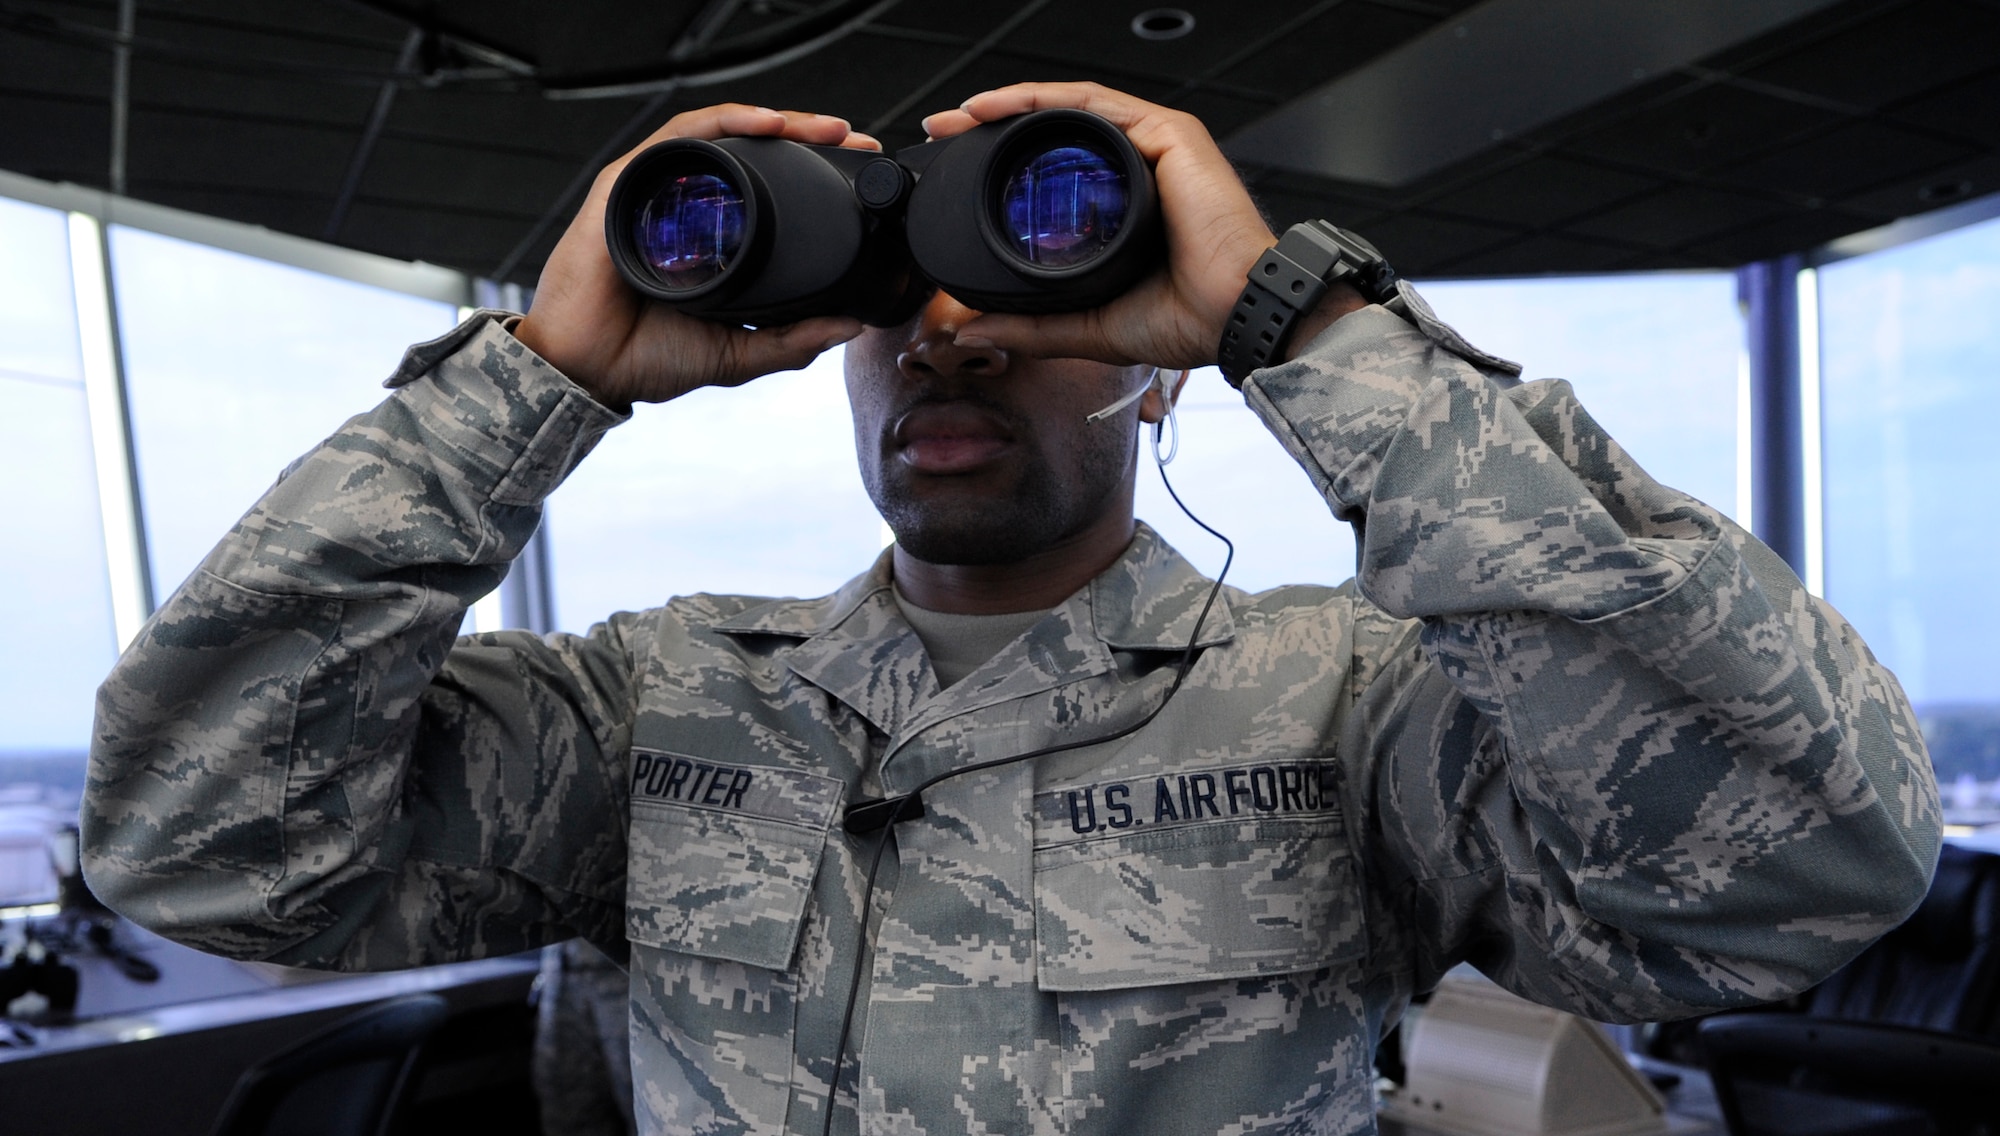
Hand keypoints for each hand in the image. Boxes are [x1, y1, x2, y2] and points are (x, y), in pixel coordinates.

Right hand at [514, 105, 877, 410]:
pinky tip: (768, 125)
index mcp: (710, 239)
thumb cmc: (646, 358)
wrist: (588, 372)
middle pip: (750, 154)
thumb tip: (852, 324)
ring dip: (777, 122)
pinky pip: (681, 136)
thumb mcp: (739, 353)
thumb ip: (794, 341)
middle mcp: (683, 207)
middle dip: (807, 139)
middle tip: (851, 140)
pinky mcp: (627, 183)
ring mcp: (655, 192)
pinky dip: (726, 122)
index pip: (767, 190)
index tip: (858, 174)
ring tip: (824, 129)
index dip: (813, 175)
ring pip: (722, 135)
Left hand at [921, 83, 1357, 369]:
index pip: (1057, 170)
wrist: (1236, 317)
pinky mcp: (1169, 133)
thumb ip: (1032, 327)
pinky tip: (1005, 106)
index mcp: (1128, 205)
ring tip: (965, 114)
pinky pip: (1095, 104)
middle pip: (1058, 133)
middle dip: (996, 126)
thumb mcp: (1089, 326)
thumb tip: (973, 331)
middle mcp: (1141, 168)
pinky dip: (1045, 100)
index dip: (1005, 163)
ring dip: (1012, 105)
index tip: (958, 168)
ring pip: (1072, 111)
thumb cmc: (1189, 320)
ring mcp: (1156, 146)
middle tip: (946, 131)